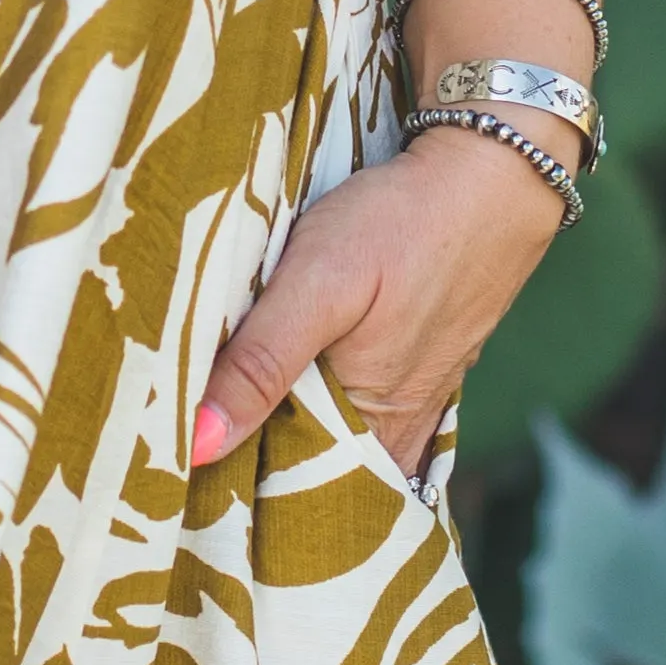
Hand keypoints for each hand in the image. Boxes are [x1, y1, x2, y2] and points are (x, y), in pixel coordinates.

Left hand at [186, 133, 562, 484]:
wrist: (492, 173)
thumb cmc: (403, 225)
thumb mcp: (319, 284)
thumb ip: (260, 363)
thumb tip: (196, 446)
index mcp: (372, 429)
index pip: (284, 491)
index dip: (228, 489)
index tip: (172, 482)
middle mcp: (399, 434)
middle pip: (312, 478)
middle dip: (253, 475)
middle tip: (181, 461)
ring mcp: (416, 406)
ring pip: (337, 451)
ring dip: (286, 447)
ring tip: (221, 436)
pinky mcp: (423, 373)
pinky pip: (366, 423)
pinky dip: (326, 423)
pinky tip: (291, 405)